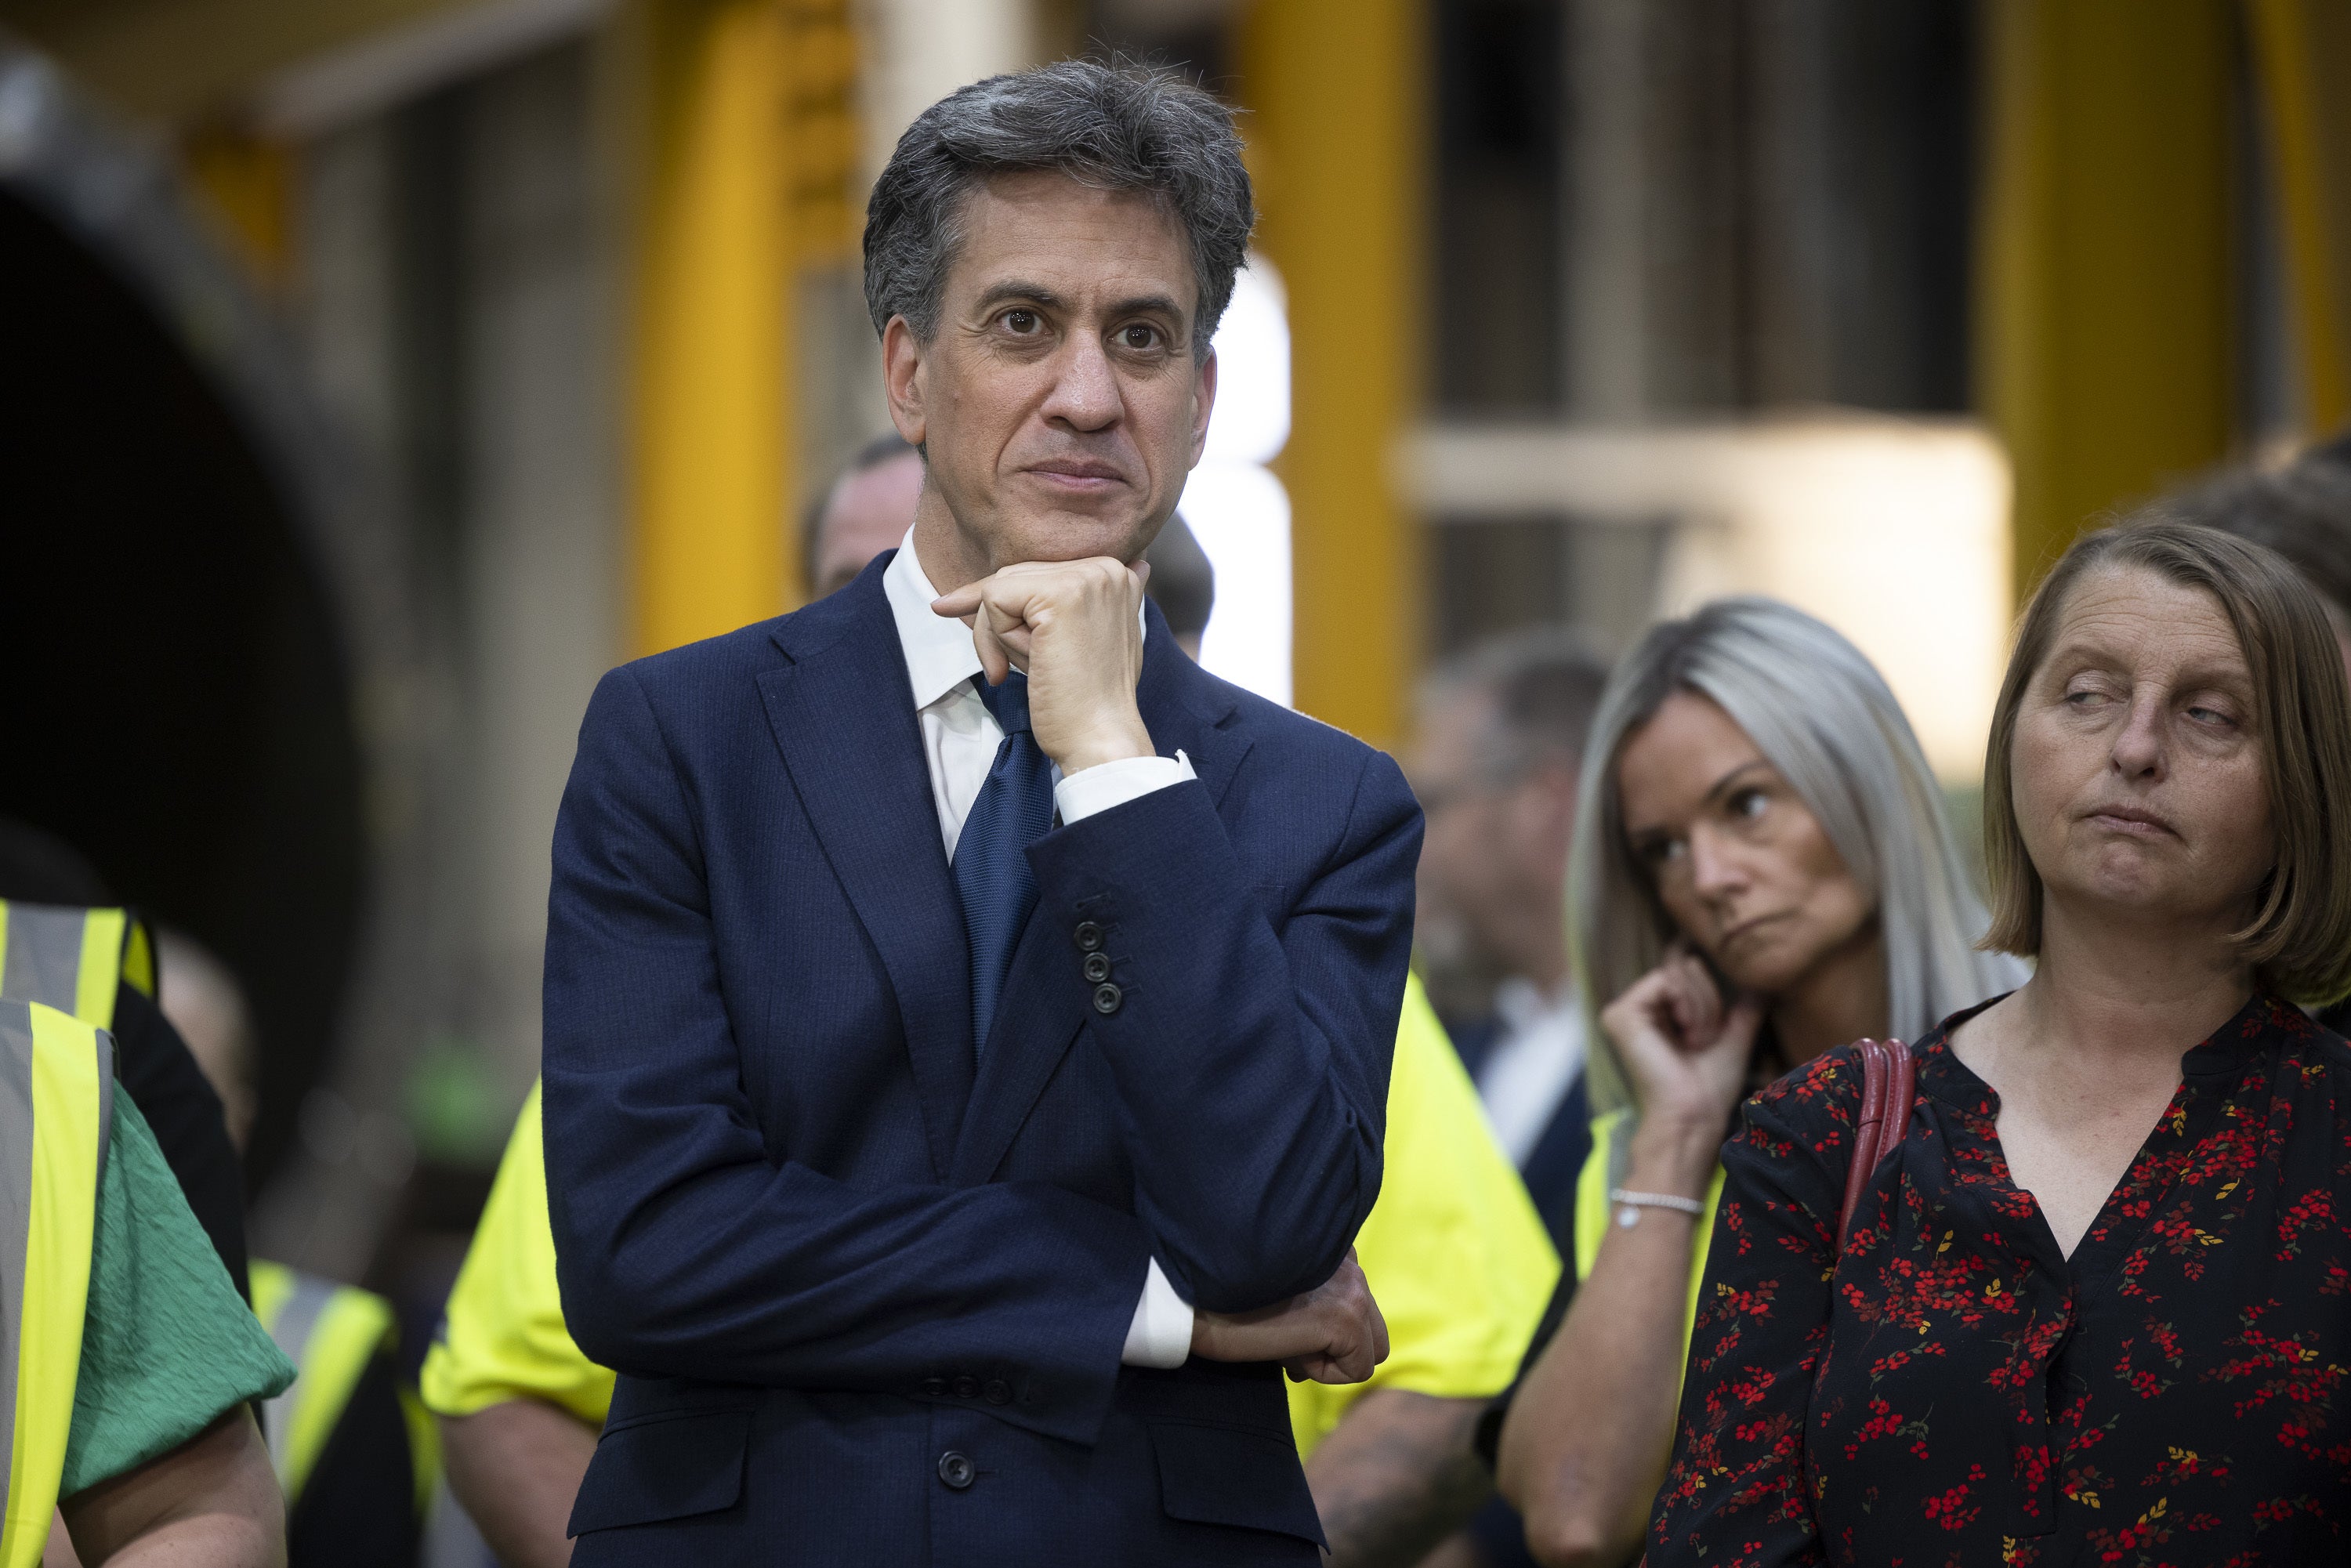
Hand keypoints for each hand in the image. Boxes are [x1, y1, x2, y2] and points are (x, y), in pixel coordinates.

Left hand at [931, 557, 1155, 774]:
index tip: (962, 612)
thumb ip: (1082, 601)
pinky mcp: (1060, 595)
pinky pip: (992, 600)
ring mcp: (1086, 578)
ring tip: (1042, 668)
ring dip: (1002, 637)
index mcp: (1114, 574)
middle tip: (1036, 668)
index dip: (1007, 608)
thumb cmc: (1088, 698)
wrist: (1099, 738)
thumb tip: (1131, 565)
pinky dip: (998, 640)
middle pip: (1013, 576)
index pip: (1035, 573)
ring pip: (998, 588)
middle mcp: (1105, 567)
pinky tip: (1034, 666)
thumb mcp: (1085, 636)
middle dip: (1002, 626)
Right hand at [1190, 1250, 1390, 1384]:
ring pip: (1370, 1352)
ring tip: (1287, 1345)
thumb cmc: (1226, 1296)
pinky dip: (1322, 1373)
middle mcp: (1350, 1262)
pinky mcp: (1344, 1319)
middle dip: (1335, 1348)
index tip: (1285, 1331)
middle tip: (1288, 1347)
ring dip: (1329, 1358)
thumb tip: (1324, 1344)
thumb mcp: (1280, 1286)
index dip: (1324, 1332)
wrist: (1197, 1299)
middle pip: (1373, 1330)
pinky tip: (1287, 1351)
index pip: (1356, 1306)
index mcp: (1334, 1247)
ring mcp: (1352, 1289)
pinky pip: (1357, 1370)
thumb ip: (1314, 1300)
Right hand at [1601, 943, 1761, 1145]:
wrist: (1694, 1116)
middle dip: (1708, 1001)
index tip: (1712, 1036)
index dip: (1710, 994)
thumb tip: (1763, 982)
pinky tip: (1685, 1035)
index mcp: (1656, 1013)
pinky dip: (1688, 1006)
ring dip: (1702, 1008)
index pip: (1687, 971)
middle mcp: (1636, 1008)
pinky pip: (1665, 982)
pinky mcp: (1621, 1015)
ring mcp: (1624, 1010)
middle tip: (1704, 1041)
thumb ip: (1745, 1008)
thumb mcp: (1734, 1039)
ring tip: (1696, 1042)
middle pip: (1684, 967)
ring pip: (1678, 972)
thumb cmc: (1710, 1088)